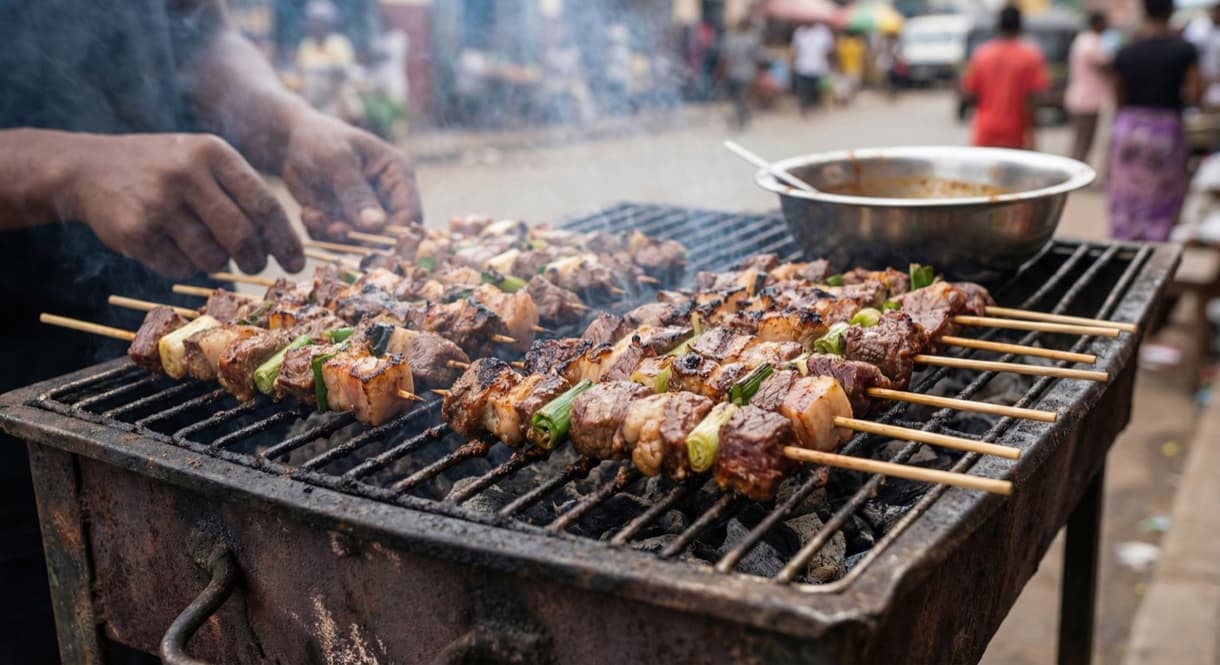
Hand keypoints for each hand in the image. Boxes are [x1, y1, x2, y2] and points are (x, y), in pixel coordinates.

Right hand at [64, 133, 304, 278]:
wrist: (88, 167)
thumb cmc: (164, 169)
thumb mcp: (203, 162)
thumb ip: (242, 193)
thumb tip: (286, 245)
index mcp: (213, 153)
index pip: (264, 204)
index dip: (285, 239)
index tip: (296, 262)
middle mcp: (187, 174)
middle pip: (242, 237)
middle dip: (255, 260)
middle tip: (254, 266)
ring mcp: (159, 203)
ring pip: (212, 258)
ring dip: (216, 264)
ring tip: (204, 248)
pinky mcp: (136, 231)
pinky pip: (180, 268)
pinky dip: (185, 267)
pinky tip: (173, 248)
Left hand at [280, 111, 421, 239]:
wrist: (290, 142)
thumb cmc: (319, 140)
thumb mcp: (337, 161)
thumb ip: (357, 194)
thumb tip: (377, 226)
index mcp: (398, 174)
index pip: (410, 213)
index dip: (394, 233)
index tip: (367, 241)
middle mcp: (388, 197)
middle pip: (389, 234)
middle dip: (360, 238)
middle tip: (332, 230)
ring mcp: (367, 212)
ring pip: (362, 242)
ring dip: (337, 237)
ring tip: (314, 218)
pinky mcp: (346, 222)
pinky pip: (341, 241)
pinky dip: (322, 235)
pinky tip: (309, 215)